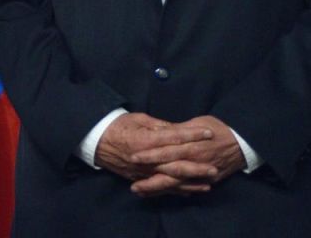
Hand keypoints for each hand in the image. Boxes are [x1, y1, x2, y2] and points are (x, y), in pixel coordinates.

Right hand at [95, 112, 214, 192]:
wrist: (95, 141)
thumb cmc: (117, 126)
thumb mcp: (138, 119)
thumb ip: (160, 126)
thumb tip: (179, 129)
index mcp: (145, 140)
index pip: (173, 138)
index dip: (192, 135)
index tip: (209, 133)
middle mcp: (145, 159)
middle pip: (175, 164)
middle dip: (196, 166)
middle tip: (214, 166)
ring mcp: (143, 171)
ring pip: (171, 179)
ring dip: (191, 181)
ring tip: (209, 182)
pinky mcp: (140, 178)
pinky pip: (161, 187)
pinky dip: (178, 189)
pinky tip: (192, 190)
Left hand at [129, 115, 245, 197]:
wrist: (244, 141)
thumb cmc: (217, 127)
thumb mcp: (195, 123)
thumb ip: (176, 130)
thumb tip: (157, 131)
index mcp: (191, 144)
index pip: (166, 151)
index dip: (149, 155)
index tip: (133, 157)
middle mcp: (195, 161)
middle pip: (169, 173)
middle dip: (151, 180)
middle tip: (133, 185)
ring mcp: (202, 173)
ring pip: (177, 184)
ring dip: (158, 189)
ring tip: (141, 192)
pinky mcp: (209, 179)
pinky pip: (190, 187)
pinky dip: (176, 192)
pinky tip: (161, 194)